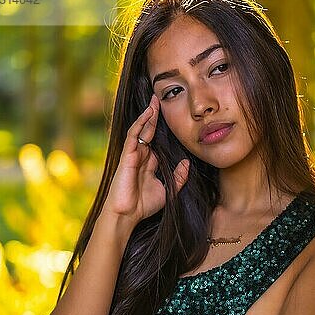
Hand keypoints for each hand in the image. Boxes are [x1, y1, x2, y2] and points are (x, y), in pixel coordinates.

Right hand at [102, 94, 189, 223]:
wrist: (127, 216)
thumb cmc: (143, 206)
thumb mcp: (168, 189)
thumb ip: (178, 177)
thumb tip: (187, 163)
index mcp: (149, 163)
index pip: (156, 140)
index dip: (163, 128)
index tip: (172, 115)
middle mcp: (140, 156)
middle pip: (148, 131)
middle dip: (155, 115)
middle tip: (162, 99)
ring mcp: (132, 155)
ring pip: (140, 129)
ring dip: (148, 115)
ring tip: (155, 100)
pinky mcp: (127, 156)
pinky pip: (134, 135)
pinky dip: (141, 123)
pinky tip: (148, 113)